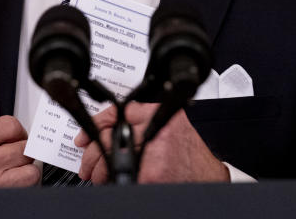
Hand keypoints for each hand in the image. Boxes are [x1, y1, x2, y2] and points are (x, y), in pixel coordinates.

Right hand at [0, 103, 38, 189]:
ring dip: (27, 168)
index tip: (14, 133)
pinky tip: (15, 183)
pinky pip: (21, 191)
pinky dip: (22, 186)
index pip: (10, 124)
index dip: (16, 128)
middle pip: (24, 146)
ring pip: (29, 170)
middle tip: (18, 149)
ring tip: (19, 168)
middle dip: (23, 146)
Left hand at [74, 102, 228, 184]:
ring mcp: (154, 152)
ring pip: (113, 157)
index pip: (119, 111)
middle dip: (94, 154)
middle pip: (112, 136)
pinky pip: (123, 176)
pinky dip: (116, 182)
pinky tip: (115, 184)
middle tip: (89, 166)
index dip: (97, 124)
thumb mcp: (170, 128)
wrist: (210, 180)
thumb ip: (143, 123)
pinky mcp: (151, 174)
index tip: (85, 137)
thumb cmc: (192, 157)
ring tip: (100, 177)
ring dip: (101, 171)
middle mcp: (159, 129)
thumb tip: (105, 133)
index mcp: (162, 114)